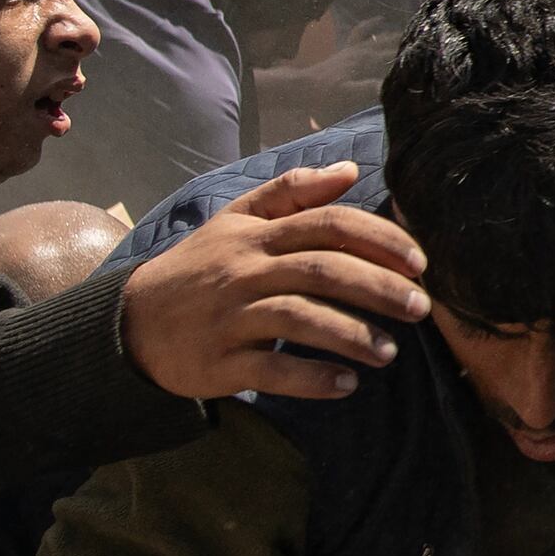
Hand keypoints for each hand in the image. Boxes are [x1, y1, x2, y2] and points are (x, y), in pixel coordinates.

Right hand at [115, 161, 428, 402]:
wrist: (133, 321)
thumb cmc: (200, 266)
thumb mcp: (236, 219)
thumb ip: (291, 192)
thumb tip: (349, 171)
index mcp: (257, 235)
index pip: (327, 224)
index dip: (378, 240)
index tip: (419, 261)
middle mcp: (245, 271)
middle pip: (321, 269)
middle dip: (377, 287)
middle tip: (421, 307)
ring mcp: (230, 317)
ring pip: (298, 318)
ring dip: (351, 335)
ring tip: (390, 352)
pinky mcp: (218, 362)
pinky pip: (270, 370)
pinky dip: (311, 378)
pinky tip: (346, 385)